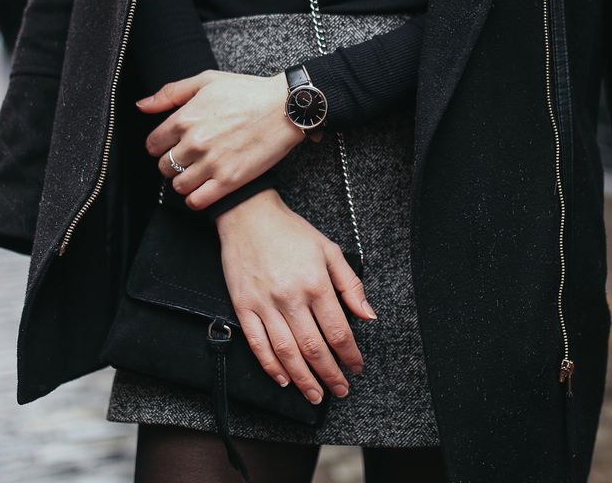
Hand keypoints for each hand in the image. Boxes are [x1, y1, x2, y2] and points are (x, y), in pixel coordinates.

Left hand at [137, 70, 323, 210]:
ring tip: (198, 174)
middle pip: (164, 167)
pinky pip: (196, 201)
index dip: (160, 146)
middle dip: (172, 164)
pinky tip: (204, 189)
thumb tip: (141, 106)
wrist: (285, 108)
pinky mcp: (229, 180)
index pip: (153, 144)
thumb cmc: (248, 91)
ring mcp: (211, 163)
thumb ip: (170, 93)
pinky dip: (195, 199)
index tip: (171, 146)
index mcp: (185, 118)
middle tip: (187, 160)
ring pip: (178, 186)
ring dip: (184, 182)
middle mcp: (194, 143)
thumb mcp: (206, 81)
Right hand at [215, 189, 377, 404]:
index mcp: (316, 284)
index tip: (356, 368)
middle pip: (314, 348)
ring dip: (303, 379)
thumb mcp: (329, 251)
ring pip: (287, 352)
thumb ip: (350, 285)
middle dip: (330, 375)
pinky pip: (257, 343)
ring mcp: (265, 305)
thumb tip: (368, 315)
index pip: (338, 331)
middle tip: (340, 390)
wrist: (248, 216)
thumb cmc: (291, 232)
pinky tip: (283, 379)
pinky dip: (270, 365)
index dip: (349, 355)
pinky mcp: (243, 306)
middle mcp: (291, 298)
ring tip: (315, 395)